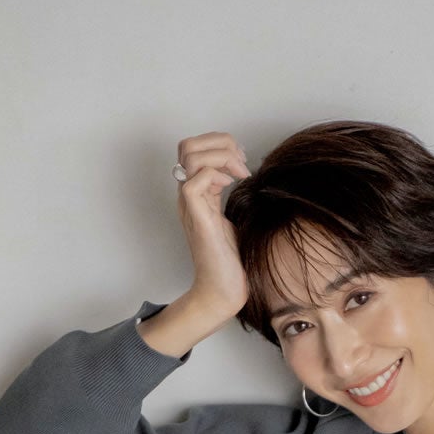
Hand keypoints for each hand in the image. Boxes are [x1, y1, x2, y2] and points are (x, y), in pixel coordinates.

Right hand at [174, 131, 250, 321]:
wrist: (223, 290)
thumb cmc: (231, 260)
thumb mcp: (232, 217)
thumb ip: (229, 194)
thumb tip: (245, 172)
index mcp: (198, 193)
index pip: (195, 148)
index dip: (220, 144)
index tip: (242, 161)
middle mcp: (189, 195)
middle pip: (188, 145)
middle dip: (219, 142)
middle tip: (241, 163)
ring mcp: (190, 204)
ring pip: (190, 155)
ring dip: (221, 156)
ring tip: (240, 174)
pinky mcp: (196, 216)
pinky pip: (195, 179)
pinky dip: (217, 175)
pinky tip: (232, 187)